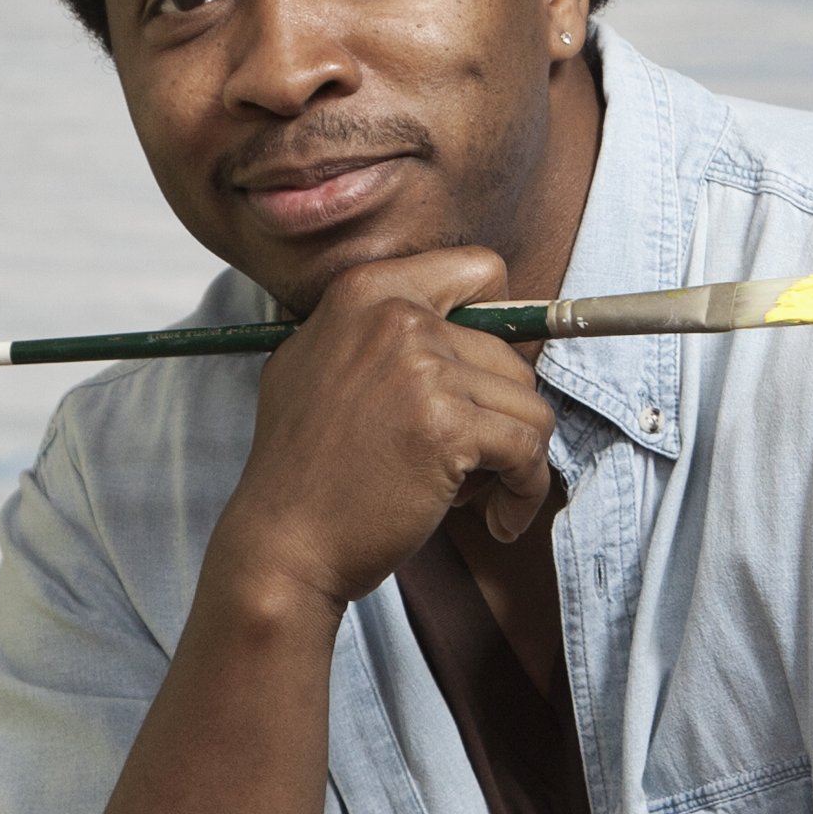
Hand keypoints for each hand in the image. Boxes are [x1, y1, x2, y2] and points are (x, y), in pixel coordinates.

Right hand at [205, 249, 560, 618]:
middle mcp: (395, 315)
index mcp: (365, 290)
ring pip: (528, 403)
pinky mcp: (448, 425)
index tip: (487, 383)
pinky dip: (526, 491)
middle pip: (510, 354)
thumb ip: (375, 334)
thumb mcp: (314, 366)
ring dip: (517, 459)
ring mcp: (423, 367)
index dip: (500, 328)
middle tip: (468, 465)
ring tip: (476, 496)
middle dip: (501, 415)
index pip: (479, 270)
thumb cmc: (304, 471)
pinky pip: (529, 449)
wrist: (283, 543)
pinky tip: (499, 521)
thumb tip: (457, 325)